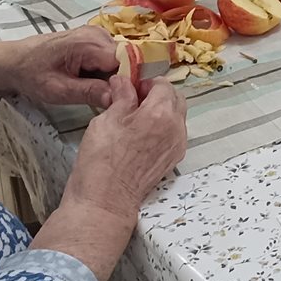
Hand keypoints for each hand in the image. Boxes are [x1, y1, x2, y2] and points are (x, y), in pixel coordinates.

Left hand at [0, 28, 118, 107]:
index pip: (127, 61)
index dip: (128, 81)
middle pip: (126, 59)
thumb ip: (89, 93)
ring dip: (111, 76)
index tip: (120, 99)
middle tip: (103, 98)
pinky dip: (104, 70)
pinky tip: (89, 79)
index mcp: (89, 44)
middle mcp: (97, 34)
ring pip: (120, 59)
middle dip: (119, 80)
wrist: (13, 61)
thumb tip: (117, 98)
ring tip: (93, 89)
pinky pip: (111, 56)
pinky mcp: (93, 38)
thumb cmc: (32, 75)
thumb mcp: (58, 90)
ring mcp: (96, 34)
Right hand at [64, 75, 187, 216]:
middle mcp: (176, 128)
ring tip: (134, 118)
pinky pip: (173, 134)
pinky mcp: (172, 159)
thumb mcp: (108, 118)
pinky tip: (140, 134)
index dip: (146, 81)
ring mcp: (177, 145)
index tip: (130, 85)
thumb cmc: (103, 159)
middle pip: (174, 99)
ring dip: (160, 111)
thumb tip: (124, 81)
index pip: (163, 85)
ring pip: (176, 117)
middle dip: (157, 94)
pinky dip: (162, 127)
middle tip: (133, 98)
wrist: (106, 199)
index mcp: (161, 113)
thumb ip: (122, 95)